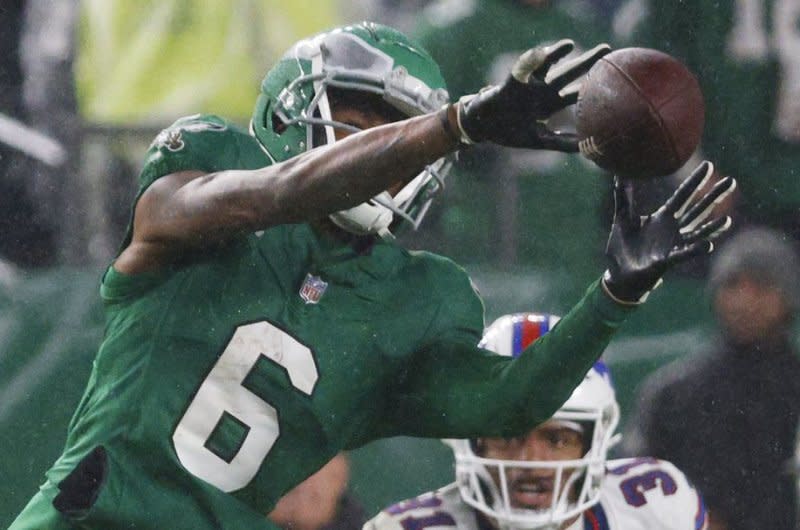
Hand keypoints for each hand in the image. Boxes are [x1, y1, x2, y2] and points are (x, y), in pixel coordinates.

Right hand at [456, 39, 609, 149]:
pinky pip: (522, 69)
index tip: (612, 79)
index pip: (576, 93)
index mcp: (550, 104)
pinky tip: (541, 52)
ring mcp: (528, 84)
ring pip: (547, 65)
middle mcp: (542, 90)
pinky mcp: (512, 82)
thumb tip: (585, 148)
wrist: (483, 127)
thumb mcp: (539, 140)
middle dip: (587, 62)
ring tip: (570, 44)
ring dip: (557, 53)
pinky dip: (530, 61)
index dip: (594, 87)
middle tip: (607, 49)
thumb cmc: (510, 132)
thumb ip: (561, 142)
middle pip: (569, 73)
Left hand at [603, 161, 735, 303]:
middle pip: (697, 210)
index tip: (709, 164)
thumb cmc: (623, 246)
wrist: (619, 273)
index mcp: (663, 216)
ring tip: (727, 220)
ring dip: (712, 228)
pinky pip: (683, 254)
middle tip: (731, 181)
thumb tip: (619, 174)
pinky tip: (708, 246)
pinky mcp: (666, 261)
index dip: (695, 181)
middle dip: (713, 197)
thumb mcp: (623, 218)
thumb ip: (623, 197)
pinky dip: (695, 250)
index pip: (683, 195)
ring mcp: (673, 245)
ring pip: (697, 233)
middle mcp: (673, 229)